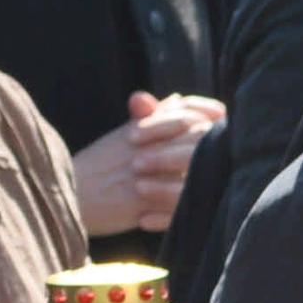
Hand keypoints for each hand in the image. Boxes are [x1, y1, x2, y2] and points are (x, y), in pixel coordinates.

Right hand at [67, 93, 222, 239]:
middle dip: (216, 140)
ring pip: (191, 167)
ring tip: (220, 175)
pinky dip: (189, 201)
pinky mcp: (140, 201)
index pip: (185, 111)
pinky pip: (175, 200)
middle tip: (233, 146)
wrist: (68, 196)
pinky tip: (198, 203)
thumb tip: (178, 99)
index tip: (223, 119)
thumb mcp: (119, 137)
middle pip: (195, 135)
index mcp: (139, 128)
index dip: (209, 113)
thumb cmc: (94, 169)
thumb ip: (150, 118)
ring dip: (208, 170)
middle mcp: (144, 147)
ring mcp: (143, 173)